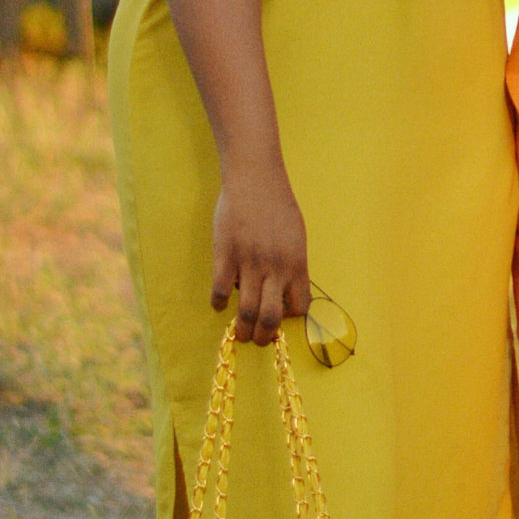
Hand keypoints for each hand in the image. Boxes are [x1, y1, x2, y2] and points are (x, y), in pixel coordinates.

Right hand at [211, 164, 309, 345]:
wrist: (255, 178)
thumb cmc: (278, 205)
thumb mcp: (296, 236)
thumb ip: (292, 264)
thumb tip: (283, 291)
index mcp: (296, 263)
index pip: (299, 307)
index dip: (289, 318)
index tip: (279, 317)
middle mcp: (275, 267)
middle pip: (271, 317)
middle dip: (264, 337)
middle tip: (257, 340)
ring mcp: (249, 262)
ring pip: (246, 310)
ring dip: (243, 329)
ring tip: (240, 334)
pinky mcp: (225, 254)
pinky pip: (221, 290)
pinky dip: (218, 303)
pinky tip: (218, 305)